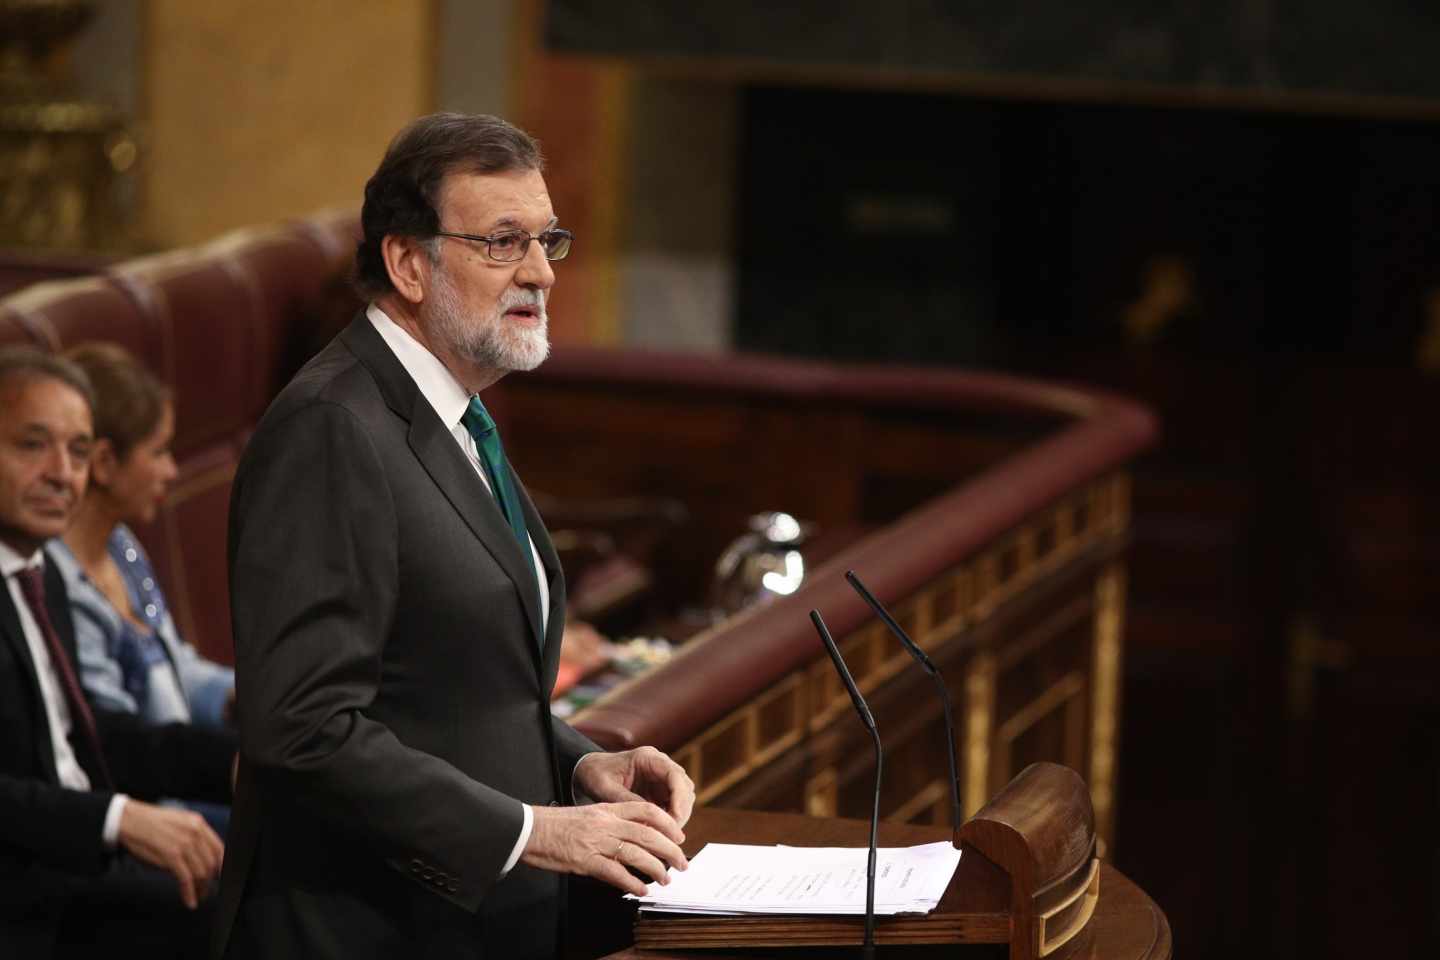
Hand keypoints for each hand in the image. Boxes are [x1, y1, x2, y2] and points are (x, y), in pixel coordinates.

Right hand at [117, 801, 223, 908]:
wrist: (129, 820)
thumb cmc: (150, 824)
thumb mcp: (179, 823)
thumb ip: (192, 837)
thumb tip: (201, 858)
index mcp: (198, 823)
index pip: (219, 848)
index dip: (221, 866)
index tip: (219, 876)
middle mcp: (195, 832)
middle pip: (211, 863)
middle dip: (210, 880)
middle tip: (206, 890)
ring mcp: (184, 844)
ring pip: (201, 873)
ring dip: (201, 889)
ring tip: (198, 896)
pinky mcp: (171, 856)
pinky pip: (186, 879)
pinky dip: (189, 893)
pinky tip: (190, 901)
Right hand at [522, 801, 687, 896]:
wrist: (530, 829)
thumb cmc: (557, 823)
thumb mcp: (589, 813)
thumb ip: (612, 821)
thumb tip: (636, 835)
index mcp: (607, 809)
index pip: (646, 811)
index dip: (667, 823)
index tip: (679, 835)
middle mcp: (606, 824)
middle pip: (648, 834)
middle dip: (670, 849)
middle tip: (682, 862)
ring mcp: (596, 842)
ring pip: (636, 854)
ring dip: (656, 868)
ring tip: (666, 879)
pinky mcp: (586, 861)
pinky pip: (615, 873)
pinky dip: (631, 883)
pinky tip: (640, 890)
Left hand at [574, 746, 694, 827]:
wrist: (587, 770)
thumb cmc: (594, 774)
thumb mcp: (606, 788)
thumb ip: (627, 802)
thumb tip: (648, 822)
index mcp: (647, 757)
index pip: (674, 775)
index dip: (679, 798)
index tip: (676, 819)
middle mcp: (659, 765)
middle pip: (684, 786)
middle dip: (681, 810)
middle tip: (672, 833)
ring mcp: (660, 777)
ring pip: (682, 796)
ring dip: (678, 815)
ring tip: (666, 835)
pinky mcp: (659, 789)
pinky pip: (673, 804)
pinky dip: (670, 817)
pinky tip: (660, 831)